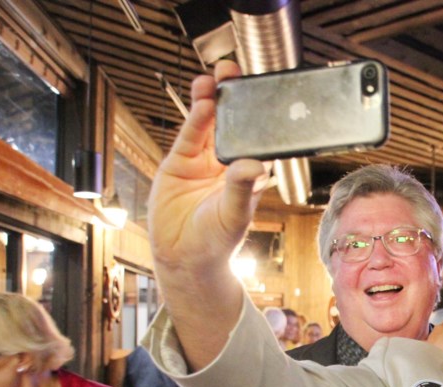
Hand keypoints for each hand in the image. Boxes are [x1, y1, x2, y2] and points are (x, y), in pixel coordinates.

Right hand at [148, 59, 268, 369]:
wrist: (184, 258)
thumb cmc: (217, 241)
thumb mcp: (233, 214)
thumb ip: (241, 189)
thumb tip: (254, 166)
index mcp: (249, 173)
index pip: (257, 137)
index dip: (259, 114)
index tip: (262, 92)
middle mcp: (227, 163)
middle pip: (232, 123)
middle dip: (233, 97)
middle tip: (235, 72)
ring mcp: (203, 161)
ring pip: (208, 124)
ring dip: (211, 101)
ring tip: (214, 79)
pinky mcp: (180, 163)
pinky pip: (189, 136)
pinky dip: (194, 119)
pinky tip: (200, 103)